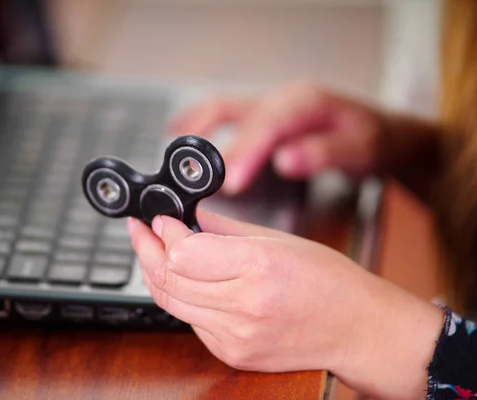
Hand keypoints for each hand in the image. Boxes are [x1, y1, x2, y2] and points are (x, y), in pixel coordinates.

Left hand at [127, 210, 443, 399]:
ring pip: (171, 303)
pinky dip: (181, 299)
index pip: (183, 252)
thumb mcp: (278, 239)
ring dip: (157, 275)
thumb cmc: (329, 281)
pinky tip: (185, 282)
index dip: (162, 232)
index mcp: (258, 267)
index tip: (158, 219)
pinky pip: (190, 322)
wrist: (356, 329)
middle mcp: (244, 306)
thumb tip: (187, 216)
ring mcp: (236, 336)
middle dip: (146, 250)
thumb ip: (223, 229)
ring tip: (153, 252)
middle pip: (168, 279)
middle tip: (141, 232)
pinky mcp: (232, 354)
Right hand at [170, 82, 440, 197]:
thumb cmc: (373, 140)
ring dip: (196, 125)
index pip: (267, 128)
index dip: (246, 153)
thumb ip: (323, 153)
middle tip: (192, 177)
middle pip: (235, 112)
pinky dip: (200, 121)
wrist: (383, 131)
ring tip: (173, 147)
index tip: (232, 182)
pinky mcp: (265, 115)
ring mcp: (271, 105)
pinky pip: (225, 114)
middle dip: (210, 143)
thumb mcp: (360, 149)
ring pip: (223, 108)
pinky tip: (181, 129)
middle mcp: (282, 100)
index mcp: (305, 104)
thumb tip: (286, 160)